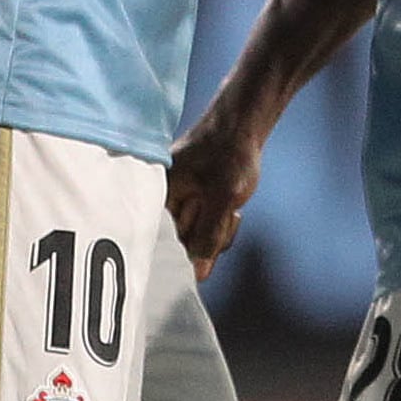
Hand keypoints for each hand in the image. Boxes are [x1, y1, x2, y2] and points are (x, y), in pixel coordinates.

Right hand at [165, 111, 264, 279]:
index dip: (184, 257)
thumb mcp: (222, 198)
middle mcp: (163, 204)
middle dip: (208, 241)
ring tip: (231, 210)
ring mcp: (180, 206)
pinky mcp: (194, 206)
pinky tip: (232, 211)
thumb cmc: (228, 154)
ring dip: (218, 233)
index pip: (162, 244)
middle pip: (182, 245)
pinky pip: (206, 230)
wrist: (242, 126)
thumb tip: (197, 275)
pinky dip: (220, 226)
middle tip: (227, 217)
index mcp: (158, 198)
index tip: (201, 265)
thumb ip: (208, 236)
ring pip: (197, 241)